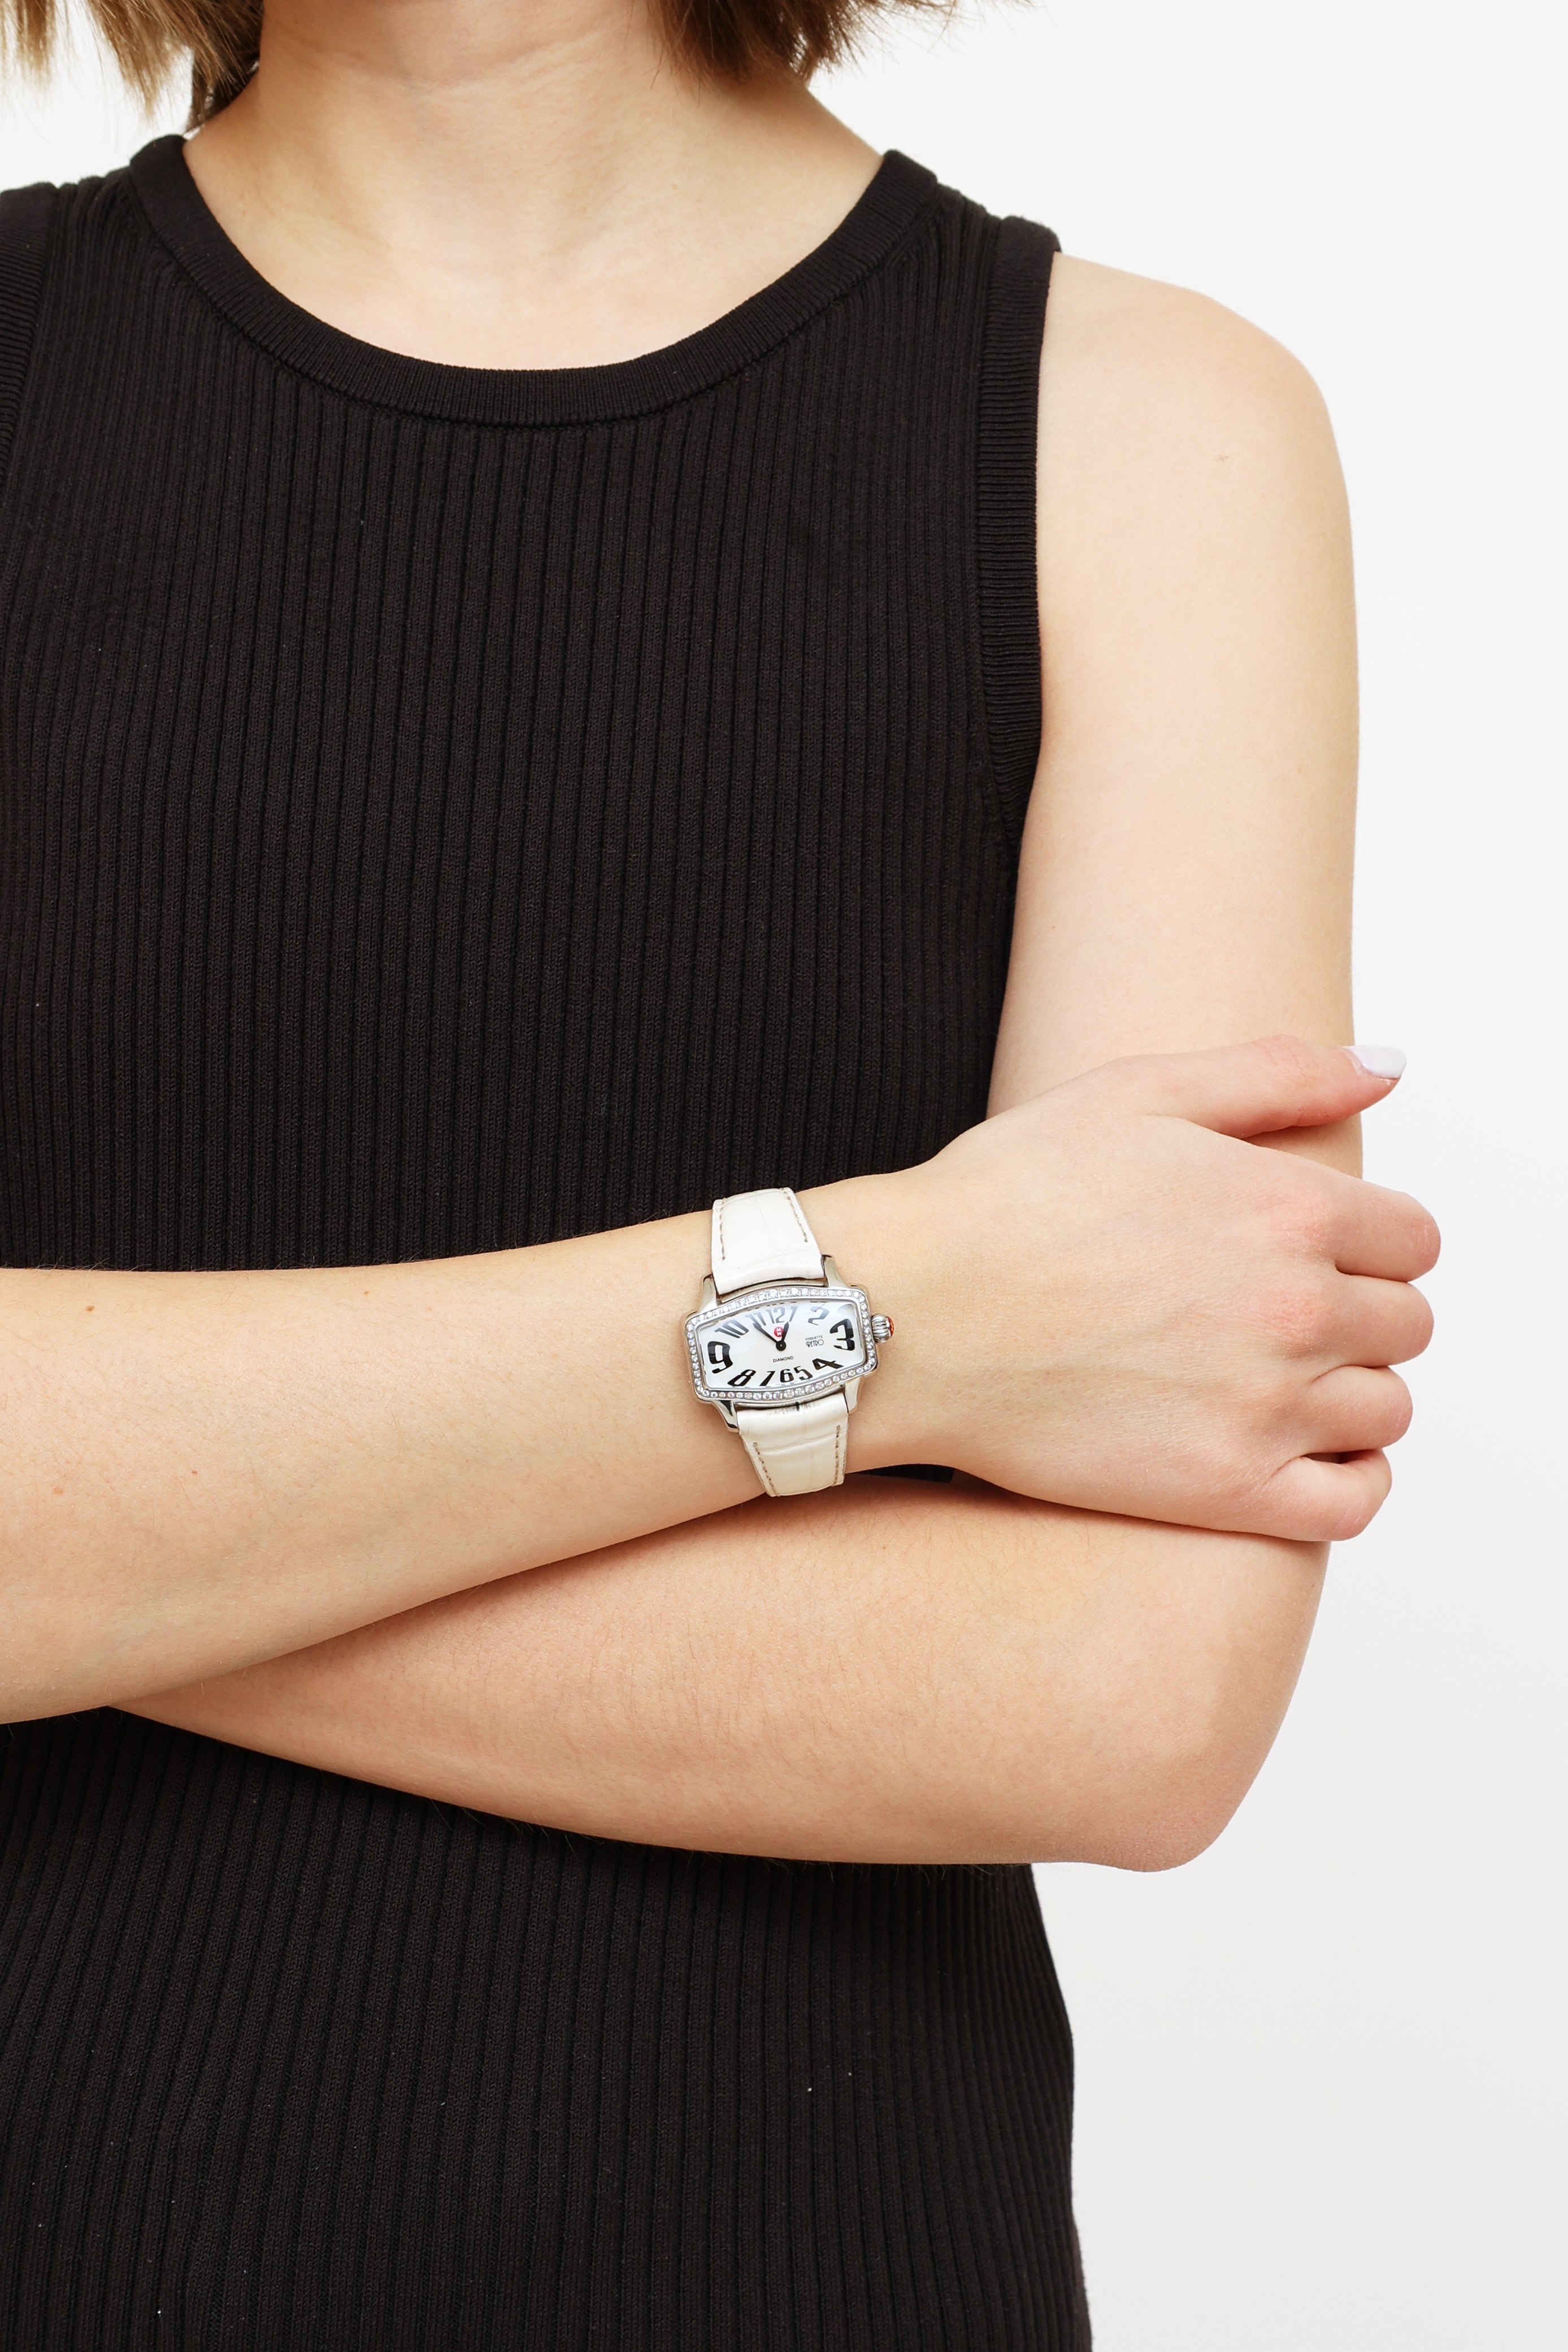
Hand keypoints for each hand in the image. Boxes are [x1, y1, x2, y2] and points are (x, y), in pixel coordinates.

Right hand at [845, 1037, 1437, 1540]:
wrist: (906, 1313)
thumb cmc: (1004, 1197)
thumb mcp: (1139, 1092)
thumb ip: (1279, 1074)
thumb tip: (1389, 1066)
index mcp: (1290, 1208)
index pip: (1413, 1239)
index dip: (1368, 1240)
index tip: (1311, 1250)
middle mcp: (1297, 1310)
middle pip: (1404, 1325)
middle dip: (1356, 1311)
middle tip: (1271, 1311)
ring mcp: (1266, 1408)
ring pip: (1384, 1410)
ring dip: (1348, 1392)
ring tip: (1271, 1379)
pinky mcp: (1226, 1491)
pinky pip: (1354, 1502)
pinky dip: (1350, 1480)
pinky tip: (1298, 1452)